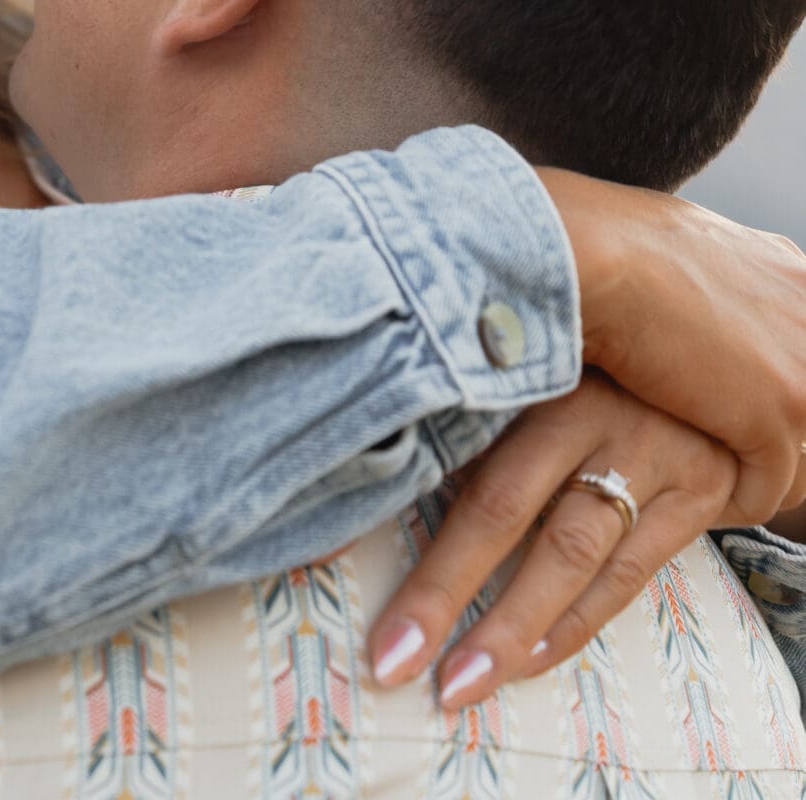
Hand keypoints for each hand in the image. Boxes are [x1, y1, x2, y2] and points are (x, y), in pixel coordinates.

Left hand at [369, 373, 738, 705]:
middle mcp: (588, 403)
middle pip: (503, 503)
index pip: (445, 435)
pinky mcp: (694, 491)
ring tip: (461, 680)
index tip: (336, 565)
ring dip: (511, 625)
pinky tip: (529, 657)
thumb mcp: (524, 371)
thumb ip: (456, 416)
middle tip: (394, 657)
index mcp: (528, 363)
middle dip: (444, 587)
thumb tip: (351, 482)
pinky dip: (575, 619)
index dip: (392, 499)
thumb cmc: (586, 371)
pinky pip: (628, 571)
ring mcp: (648, 447)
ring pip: (569, 548)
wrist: (708, 364)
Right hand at [543, 167, 805, 525]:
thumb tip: (693, 304)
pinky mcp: (779, 414)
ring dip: (758, 476)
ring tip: (717, 487)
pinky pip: (768, 489)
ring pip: (801, 457)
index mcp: (790, 272)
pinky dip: (735, 504)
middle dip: (772, 437)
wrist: (592, 256)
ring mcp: (803, 366)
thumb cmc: (609, 243)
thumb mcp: (684, 247)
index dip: (767, 389)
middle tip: (730, 456)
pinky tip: (700, 500)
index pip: (800, 352)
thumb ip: (713, 283)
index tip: (734, 411)